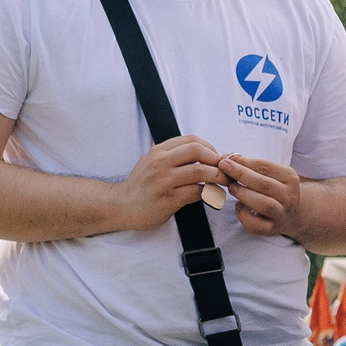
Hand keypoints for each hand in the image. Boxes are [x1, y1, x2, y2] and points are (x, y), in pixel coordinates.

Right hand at [111, 137, 226, 232]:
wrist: (121, 206)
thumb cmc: (139, 186)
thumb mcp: (149, 161)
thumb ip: (167, 153)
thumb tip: (188, 146)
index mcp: (158, 151)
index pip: (191, 140)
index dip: (210, 147)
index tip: (216, 158)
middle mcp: (161, 162)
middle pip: (198, 150)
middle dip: (217, 160)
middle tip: (224, 170)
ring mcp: (164, 180)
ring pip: (200, 171)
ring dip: (218, 176)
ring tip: (224, 183)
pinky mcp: (169, 199)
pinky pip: (197, 192)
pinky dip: (210, 193)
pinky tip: (212, 195)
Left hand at [219, 154, 301, 237]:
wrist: (292, 214)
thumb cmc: (273, 189)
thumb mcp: (269, 175)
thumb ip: (249, 166)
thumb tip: (226, 157)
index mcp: (289, 178)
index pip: (266, 167)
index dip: (244, 162)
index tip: (226, 158)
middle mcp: (289, 196)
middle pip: (265, 185)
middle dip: (241, 174)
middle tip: (223, 167)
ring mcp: (282, 214)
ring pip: (265, 205)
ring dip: (244, 194)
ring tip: (231, 187)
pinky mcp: (272, 229)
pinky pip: (258, 225)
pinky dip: (244, 216)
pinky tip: (238, 206)